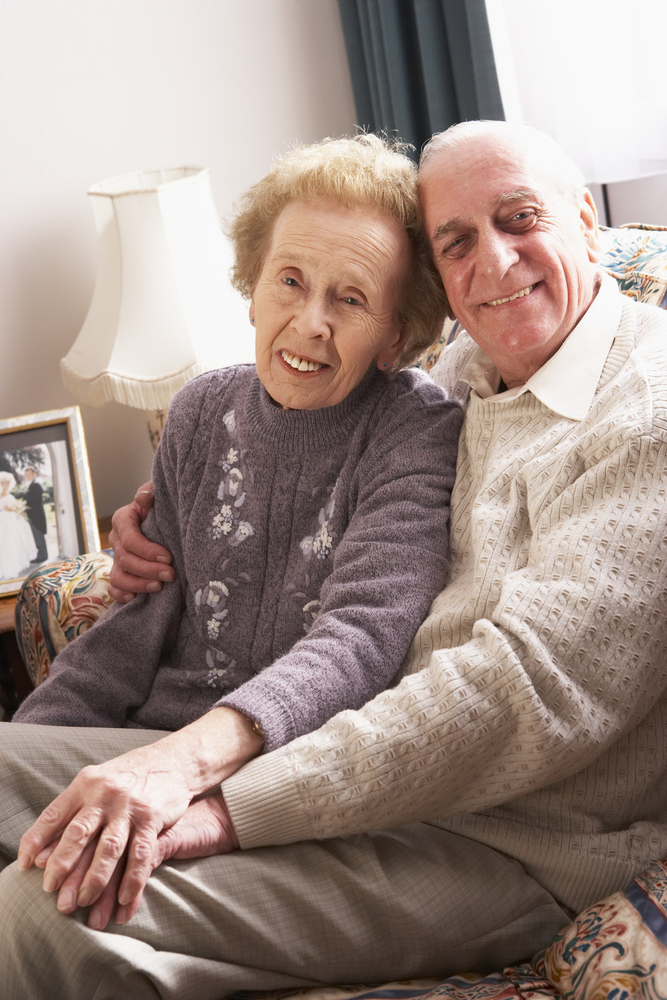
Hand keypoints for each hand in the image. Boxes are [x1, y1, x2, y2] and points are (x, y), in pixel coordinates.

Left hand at [16, 708, 261, 922]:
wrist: (175, 759)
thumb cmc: (129, 776)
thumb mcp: (97, 783)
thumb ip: (72, 811)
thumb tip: (39, 851)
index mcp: (84, 784)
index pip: (52, 815)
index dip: (35, 842)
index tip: (24, 867)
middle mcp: (104, 794)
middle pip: (78, 834)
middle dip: (62, 866)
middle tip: (51, 893)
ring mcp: (130, 806)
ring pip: (109, 848)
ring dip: (95, 880)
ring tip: (84, 903)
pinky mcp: (153, 818)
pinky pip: (140, 854)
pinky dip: (132, 880)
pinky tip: (124, 901)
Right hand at [108, 481, 174, 600]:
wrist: (163, 517)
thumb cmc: (162, 504)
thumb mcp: (159, 494)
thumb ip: (151, 492)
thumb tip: (143, 498)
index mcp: (123, 519)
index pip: (130, 539)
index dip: (147, 551)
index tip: (168, 558)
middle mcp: (116, 539)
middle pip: (126, 560)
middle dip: (148, 570)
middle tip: (171, 575)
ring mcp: (117, 558)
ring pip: (118, 577)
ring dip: (138, 585)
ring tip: (159, 587)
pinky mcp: (121, 571)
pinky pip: (114, 587)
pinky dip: (122, 595)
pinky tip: (136, 598)